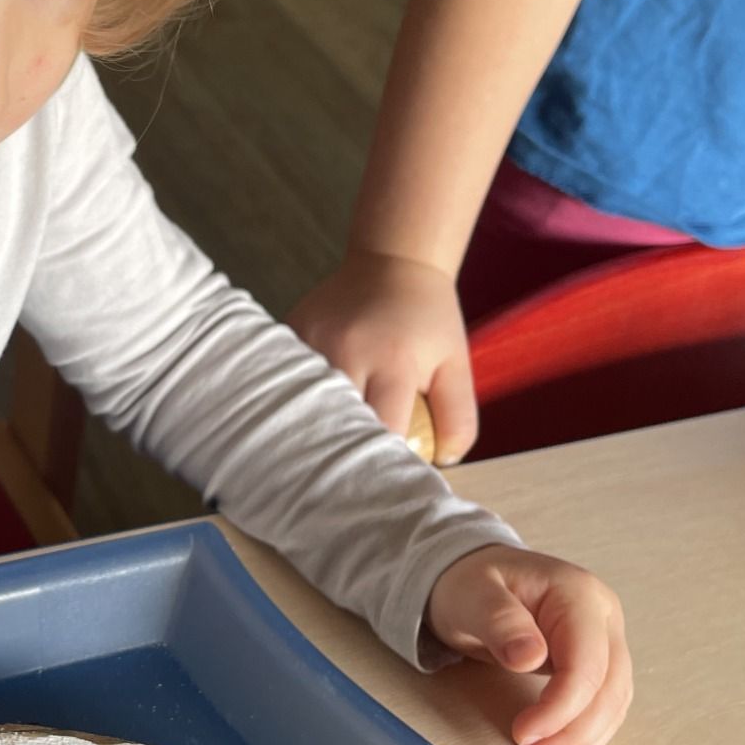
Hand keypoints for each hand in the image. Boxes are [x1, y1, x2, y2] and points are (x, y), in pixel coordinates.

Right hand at [292, 252, 476, 463]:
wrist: (394, 262)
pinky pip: (287, 377)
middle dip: (338, 451)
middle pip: (335, 420)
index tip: (378, 482)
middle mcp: (347, 349)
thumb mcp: (457, 364)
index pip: (381, 429)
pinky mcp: (292, 329)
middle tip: (336, 481)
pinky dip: (293, 397)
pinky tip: (297, 414)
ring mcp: (313, 337)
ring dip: (311, 426)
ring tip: (312, 452)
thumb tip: (443, 463)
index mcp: (393, 361)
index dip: (379, 461)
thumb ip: (458, 416)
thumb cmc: (428, 321)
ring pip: (304, 401)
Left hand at [427, 544, 632, 744]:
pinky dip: (581, 736)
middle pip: (609, 688)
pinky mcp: (595, 664)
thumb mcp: (472, 595)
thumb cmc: (471, 583)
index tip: (523, 734)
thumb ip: (500, 622)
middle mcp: (603, 618)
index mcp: (578, 595)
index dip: (561, 706)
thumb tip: (530, 657)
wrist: (472, 578)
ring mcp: (604, 641)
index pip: (587, 663)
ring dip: (582, 742)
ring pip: (613, 704)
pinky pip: (601, 707)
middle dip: (574, 734)